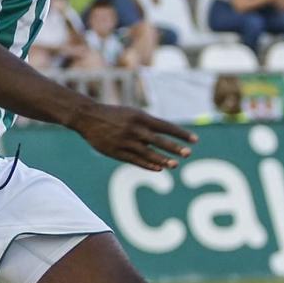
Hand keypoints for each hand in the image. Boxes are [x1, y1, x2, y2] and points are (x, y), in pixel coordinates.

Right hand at [74, 102, 194, 171]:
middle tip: (188, 154)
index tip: (194, 140)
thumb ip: (148, 124)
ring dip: (163, 160)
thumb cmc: (114, 115)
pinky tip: (159, 168)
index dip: (181, 134)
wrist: (88, 118)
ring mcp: (126, 142)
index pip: (166, 126)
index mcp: (140, 117)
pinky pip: (136, 160)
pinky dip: (148, 165)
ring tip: (175, 164)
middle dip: (175, 148)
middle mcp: (135, 129)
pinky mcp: (117, 152)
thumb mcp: (133, 113)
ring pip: (149, 154)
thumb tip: (168, 137)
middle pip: (159, 141)